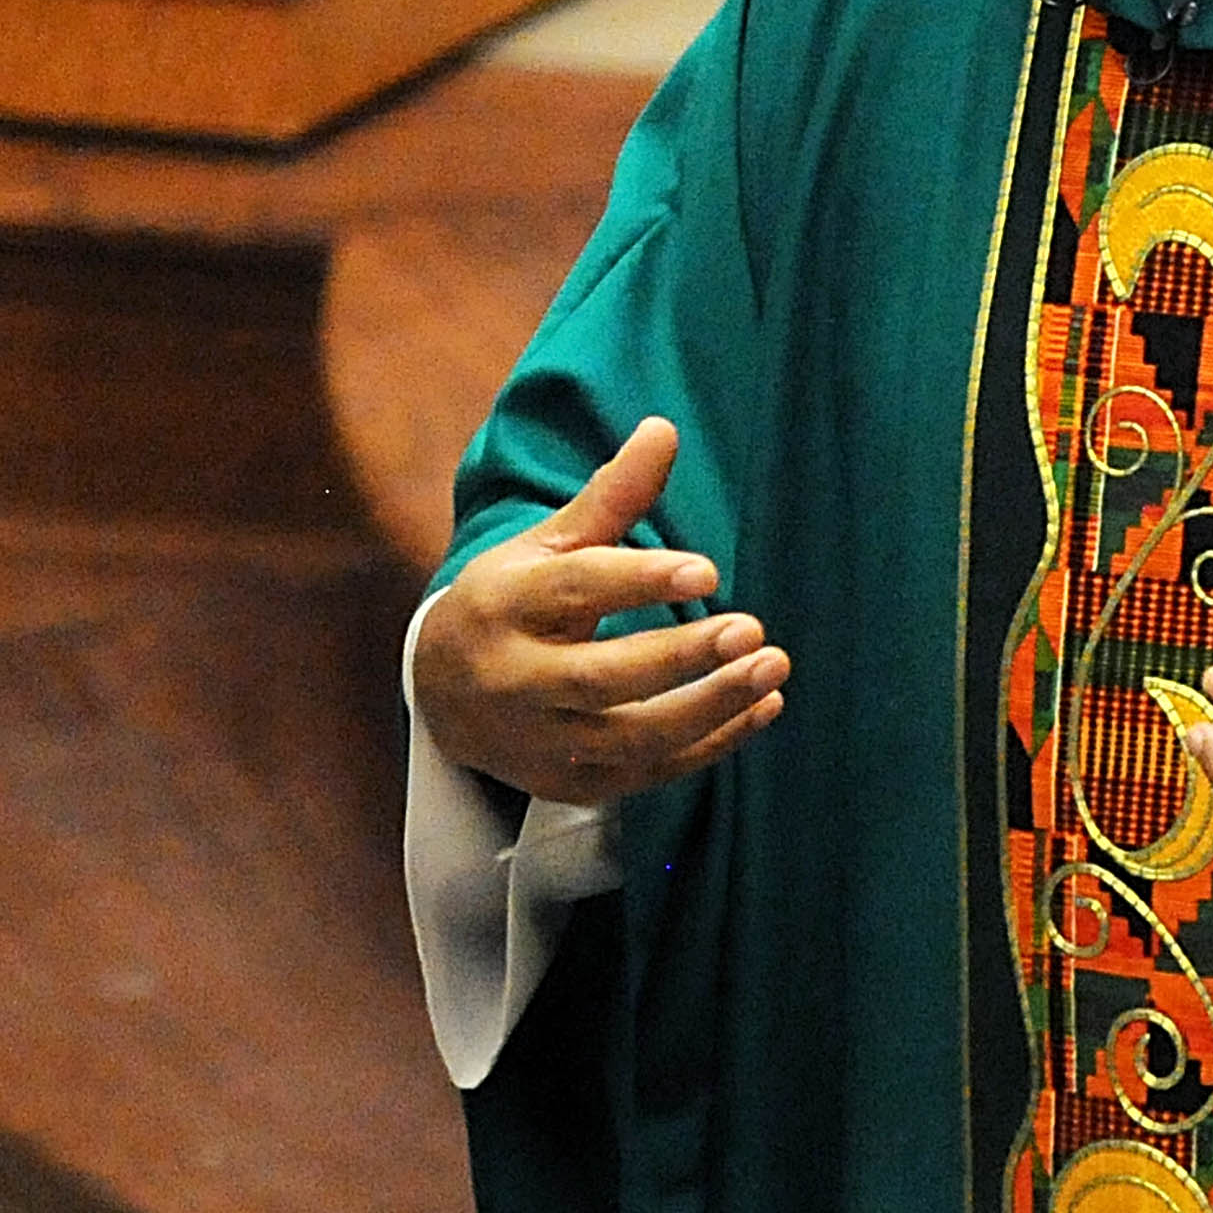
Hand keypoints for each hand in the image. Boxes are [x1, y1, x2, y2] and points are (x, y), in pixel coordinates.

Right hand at [409, 417, 786, 804]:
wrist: (440, 696)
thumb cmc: (510, 603)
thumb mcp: (546, 546)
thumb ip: (610, 497)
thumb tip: (665, 428)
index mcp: (504, 605)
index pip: (574, 592)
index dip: (639, 582)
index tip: (706, 570)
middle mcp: (514, 680)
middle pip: (601, 677)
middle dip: (680, 657)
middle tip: (753, 629)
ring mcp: (540, 741)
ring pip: (629, 737)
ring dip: (708, 707)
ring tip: (772, 670)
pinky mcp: (570, 784)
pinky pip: (647, 772)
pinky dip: (710, 745)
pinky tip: (762, 709)